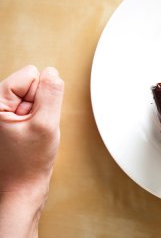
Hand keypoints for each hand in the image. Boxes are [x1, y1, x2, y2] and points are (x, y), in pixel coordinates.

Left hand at [0, 65, 63, 236]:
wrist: (23, 187)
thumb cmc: (28, 162)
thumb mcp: (45, 125)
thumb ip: (51, 95)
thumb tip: (53, 73)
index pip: (30, 75)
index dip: (41, 95)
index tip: (37, 117)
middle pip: (33, 84)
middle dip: (41, 105)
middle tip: (36, 127)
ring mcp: (6, 113)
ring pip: (36, 97)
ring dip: (41, 114)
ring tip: (35, 133)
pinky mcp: (14, 120)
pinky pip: (36, 108)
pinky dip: (40, 120)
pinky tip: (35, 135)